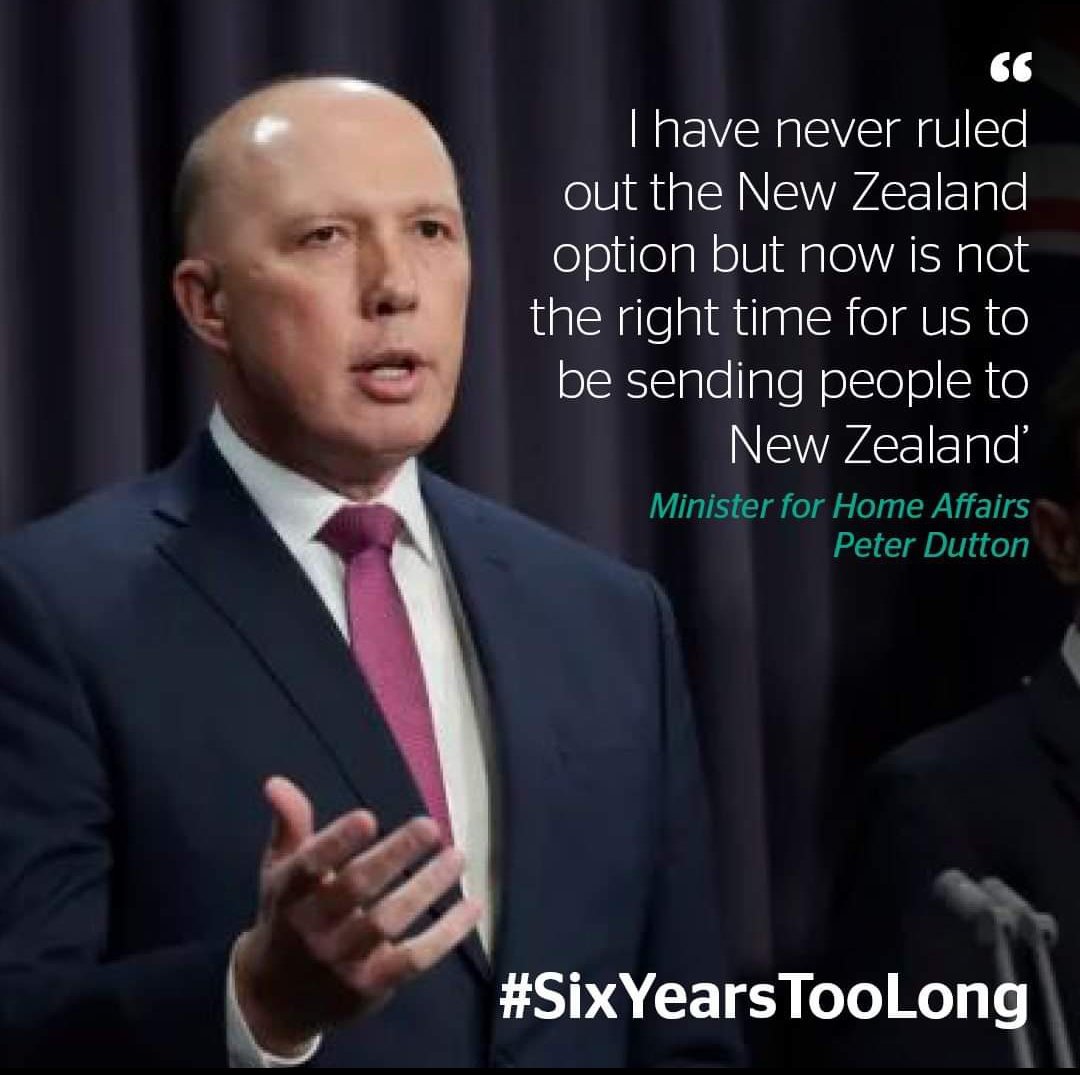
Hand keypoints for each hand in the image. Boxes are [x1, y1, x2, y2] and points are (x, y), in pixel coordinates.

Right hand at [234, 776, 481, 1054]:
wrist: (275, 1001)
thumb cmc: (288, 918)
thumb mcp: (280, 871)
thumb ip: (290, 825)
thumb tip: (277, 782)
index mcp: (288, 893)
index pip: (309, 866)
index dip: (337, 841)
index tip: (368, 817)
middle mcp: (311, 928)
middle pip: (355, 888)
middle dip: (393, 855)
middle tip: (430, 825)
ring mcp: (341, 960)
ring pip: (388, 920)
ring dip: (426, 887)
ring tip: (456, 857)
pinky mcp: (369, 986)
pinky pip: (413, 959)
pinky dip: (447, 933)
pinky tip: (472, 905)